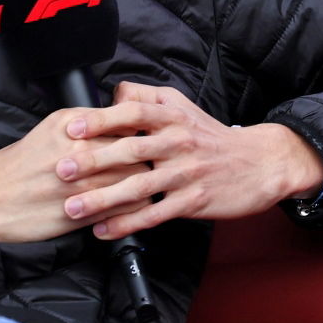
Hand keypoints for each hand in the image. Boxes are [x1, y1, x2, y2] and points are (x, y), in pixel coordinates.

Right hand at [0, 110, 145, 245]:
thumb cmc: (16, 167)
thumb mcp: (50, 131)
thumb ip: (87, 125)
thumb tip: (124, 123)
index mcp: (72, 125)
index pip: (128, 121)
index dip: (142, 133)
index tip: (149, 139)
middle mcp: (79, 150)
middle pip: (137, 150)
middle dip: (146, 158)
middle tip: (153, 165)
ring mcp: (82, 182)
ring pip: (136, 179)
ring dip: (144, 184)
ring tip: (144, 186)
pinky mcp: (82, 212)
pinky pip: (124, 208)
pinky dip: (132, 207)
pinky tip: (129, 206)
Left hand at [54, 82, 322, 239]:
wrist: (259, 163)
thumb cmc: (213, 137)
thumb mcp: (185, 107)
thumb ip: (148, 97)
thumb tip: (113, 92)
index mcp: (175, 117)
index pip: (134, 113)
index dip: (102, 119)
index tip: (72, 128)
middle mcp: (180, 142)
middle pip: (132, 150)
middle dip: (94, 161)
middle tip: (62, 170)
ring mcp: (188, 173)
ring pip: (139, 187)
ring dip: (103, 199)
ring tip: (72, 208)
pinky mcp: (194, 201)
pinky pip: (155, 214)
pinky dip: (127, 224)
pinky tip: (104, 230)